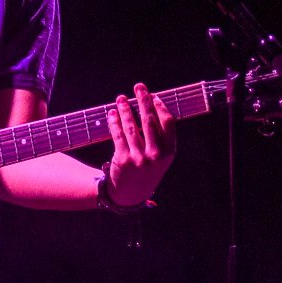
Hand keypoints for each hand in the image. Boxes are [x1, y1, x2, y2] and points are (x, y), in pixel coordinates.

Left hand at [105, 83, 176, 205]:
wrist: (130, 195)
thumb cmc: (146, 171)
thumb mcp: (159, 158)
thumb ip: (160, 138)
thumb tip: (152, 107)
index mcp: (169, 153)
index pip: (168, 123)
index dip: (160, 107)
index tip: (154, 96)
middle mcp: (156, 155)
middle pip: (149, 121)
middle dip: (143, 100)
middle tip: (138, 87)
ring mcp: (139, 158)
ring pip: (131, 126)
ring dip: (125, 109)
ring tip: (121, 98)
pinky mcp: (123, 159)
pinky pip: (118, 135)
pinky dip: (114, 122)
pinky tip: (112, 113)